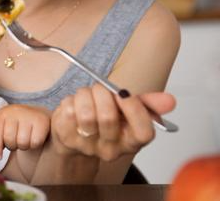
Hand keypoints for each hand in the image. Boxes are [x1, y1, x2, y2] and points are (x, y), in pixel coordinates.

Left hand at [0, 104, 50, 159]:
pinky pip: (35, 142)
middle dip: (12, 146)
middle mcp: (15, 111)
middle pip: (9, 139)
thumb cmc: (17, 125)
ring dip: (23, 146)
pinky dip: (34, 145)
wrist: (37, 114)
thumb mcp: (4, 129)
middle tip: (16, 141)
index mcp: (3, 114)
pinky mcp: (42, 120)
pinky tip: (34, 138)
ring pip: (22, 142)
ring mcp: (29, 115)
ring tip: (25, 140)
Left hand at [51, 84, 175, 160]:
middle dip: (103, 93)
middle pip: (108, 117)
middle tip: (100, 88)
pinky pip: (68, 111)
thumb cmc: (103, 119)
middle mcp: (111, 148)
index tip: (124, 93)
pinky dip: (70, 100)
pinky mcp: (67, 138)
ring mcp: (87, 146)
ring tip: (86, 95)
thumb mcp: (128, 110)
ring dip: (85, 95)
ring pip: (86, 113)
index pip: (143, 132)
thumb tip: (169, 101)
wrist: (74, 134)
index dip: (135, 109)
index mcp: (131, 142)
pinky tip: (74, 104)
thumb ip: (148, 104)